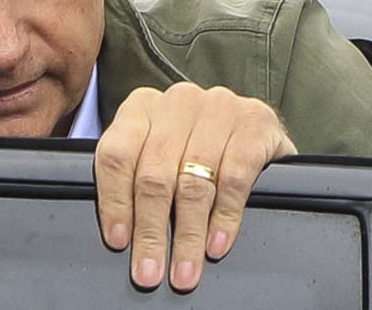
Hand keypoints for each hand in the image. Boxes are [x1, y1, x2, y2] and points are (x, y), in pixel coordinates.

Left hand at [93, 83, 297, 291]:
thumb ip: (135, 179)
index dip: (115, 202)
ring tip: (185, 268)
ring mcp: (219, 107)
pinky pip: (235, 178)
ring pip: (193, 181)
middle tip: (150, 270)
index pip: (118, 154)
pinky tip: (217, 243)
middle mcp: (179, 101)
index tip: (119, 240)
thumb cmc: (198, 147)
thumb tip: (122, 236)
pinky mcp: (255, 122)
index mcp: (143, 105)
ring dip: (188, 234)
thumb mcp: (160, 154)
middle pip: (154, 174)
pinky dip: (224, 218)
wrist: (257, 128)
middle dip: (151, 231)